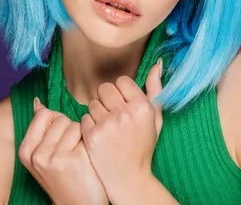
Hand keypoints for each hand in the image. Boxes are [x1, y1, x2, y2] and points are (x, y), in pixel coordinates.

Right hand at [18, 97, 108, 204]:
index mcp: (27, 151)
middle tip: (70, 151)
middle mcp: (38, 155)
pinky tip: (89, 159)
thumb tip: (37, 101)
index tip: (59, 139)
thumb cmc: (64, 178)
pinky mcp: (76, 160)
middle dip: (69, 130)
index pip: (44, 114)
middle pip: (60, 118)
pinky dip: (91, 143)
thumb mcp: (43, 156)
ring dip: (81, 136)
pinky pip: (87, 133)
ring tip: (79, 155)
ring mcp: (56, 158)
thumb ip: (41, 128)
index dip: (57, 122)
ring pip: (75, 124)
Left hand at [81, 58, 164, 200]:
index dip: (121, 92)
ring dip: (97, 112)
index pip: (121, 81)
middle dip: (107, 99)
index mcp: (143, 107)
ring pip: (92, 103)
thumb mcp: (155, 118)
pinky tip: (99, 136)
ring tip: (107, 127)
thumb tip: (157, 63)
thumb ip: (155, 89)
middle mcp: (125, 114)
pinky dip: (89, 125)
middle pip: (104, 88)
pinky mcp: (92, 135)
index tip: (124, 103)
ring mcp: (107, 125)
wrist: (129, 178)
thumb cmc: (143, 145)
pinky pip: (84, 118)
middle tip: (113, 114)